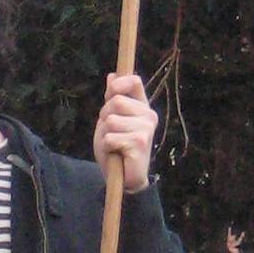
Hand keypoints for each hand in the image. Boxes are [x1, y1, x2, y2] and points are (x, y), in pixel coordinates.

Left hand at [92, 72, 156, 193]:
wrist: (125, 177)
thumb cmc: (117, 146)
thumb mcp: (111, 119)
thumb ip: (113, 99)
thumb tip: (112, 75)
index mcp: (142, 106)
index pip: (134, 81)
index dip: (118, 84)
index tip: (109, 94)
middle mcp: (148, 115)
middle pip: (116, 101)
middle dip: (105, 116)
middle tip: (111, 131)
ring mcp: (146, 129)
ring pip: (111, 120)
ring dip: (105, 134)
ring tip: (114, 144)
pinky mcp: (139, 142)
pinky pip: (110, 137)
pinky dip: (107, 146)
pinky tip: (116, 153)